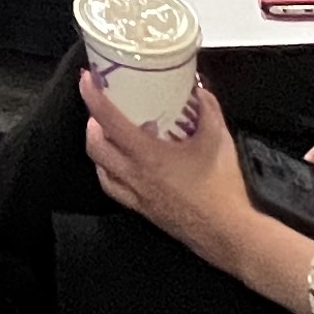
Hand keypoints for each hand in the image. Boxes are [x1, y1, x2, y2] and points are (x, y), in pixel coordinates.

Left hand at [80, 70, 262, 264]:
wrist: (227, 233)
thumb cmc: (220, 186)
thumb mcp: (219, 140)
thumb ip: (208, 110)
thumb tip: (199, 89)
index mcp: (148, 155)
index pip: (110, 121)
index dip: (93, 98)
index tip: (86, 80)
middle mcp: (134, 176)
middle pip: (95, 147)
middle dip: (92, 123)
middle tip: (100, 109)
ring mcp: (136, 196)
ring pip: (101, 170)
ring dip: (98, 149)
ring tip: (107, 134)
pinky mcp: (143, 211)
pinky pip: (114, 189)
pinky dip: (109, 173)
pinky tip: (121, 167)